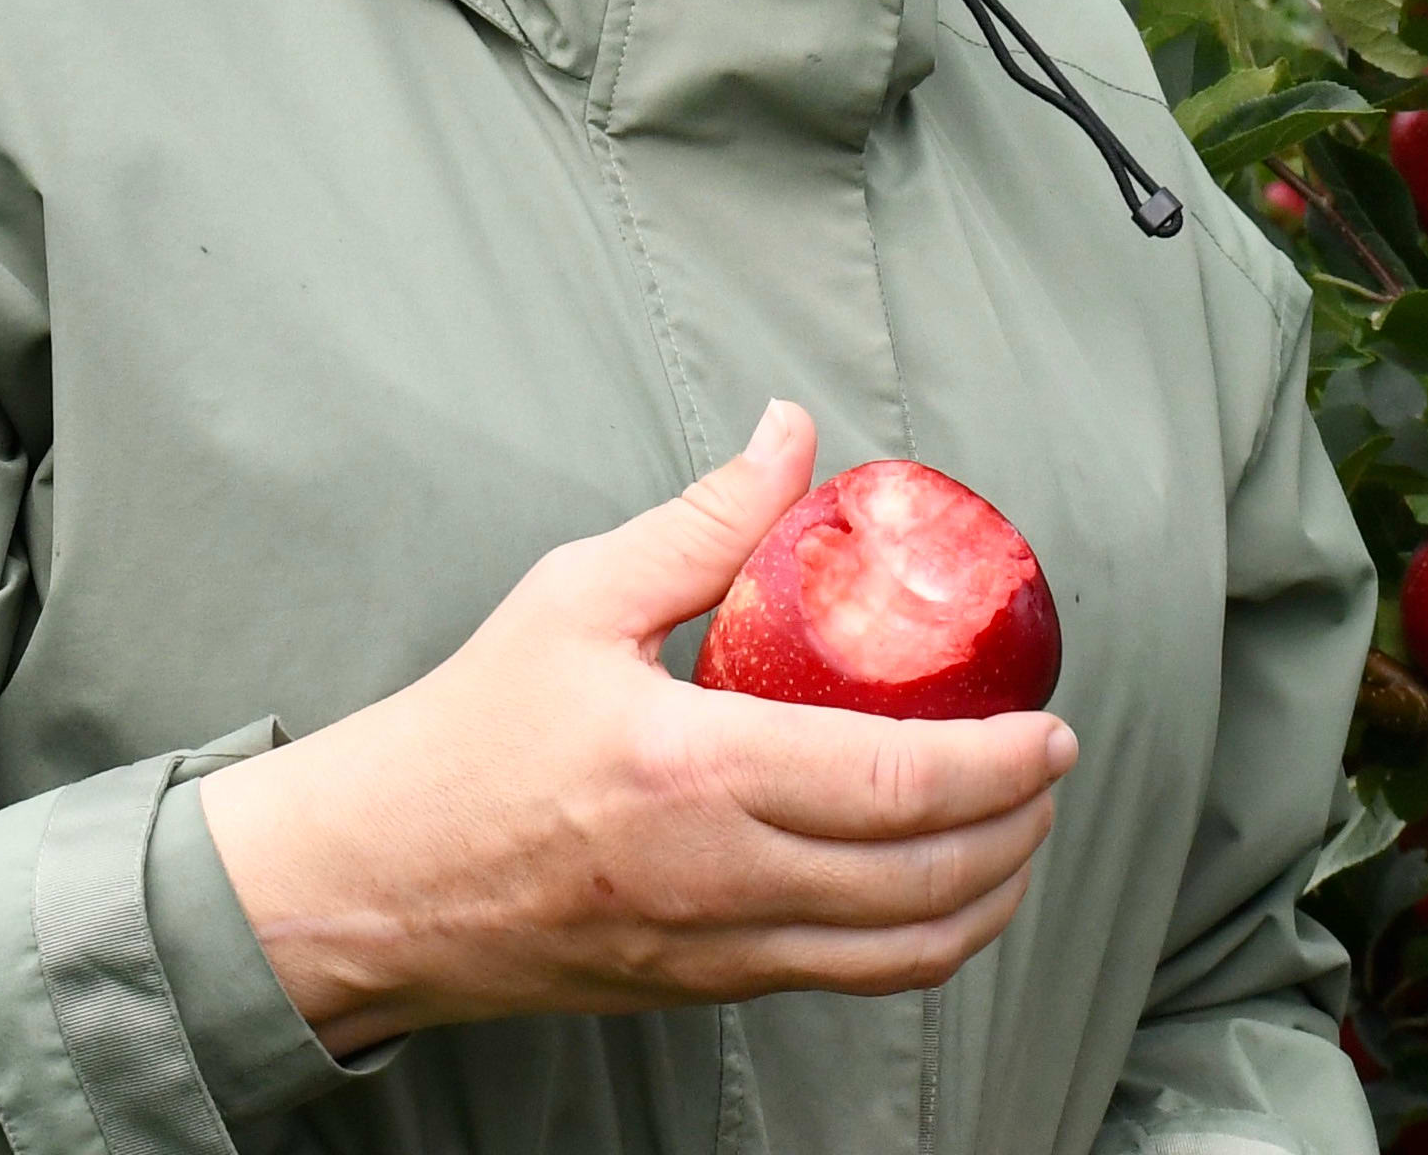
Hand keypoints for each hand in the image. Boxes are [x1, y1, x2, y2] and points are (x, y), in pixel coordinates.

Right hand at [195, 400, 1076, 1055]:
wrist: (377, 879)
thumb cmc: (465, 735)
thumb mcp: (574, 598)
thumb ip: (702, 522)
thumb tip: (791, 438)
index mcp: (693, 769)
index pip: (897, 781)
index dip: (1002, 763)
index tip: (1050, 727)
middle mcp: (720, 875)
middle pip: (930, 877)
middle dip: (1021, 828)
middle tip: (1048, 771)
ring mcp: (718, 949)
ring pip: (908, 954)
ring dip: (989, 896)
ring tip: (1014, 834)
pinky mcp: (706, 989)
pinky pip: (850, 980)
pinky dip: (922, 943)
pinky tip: (932, 889)